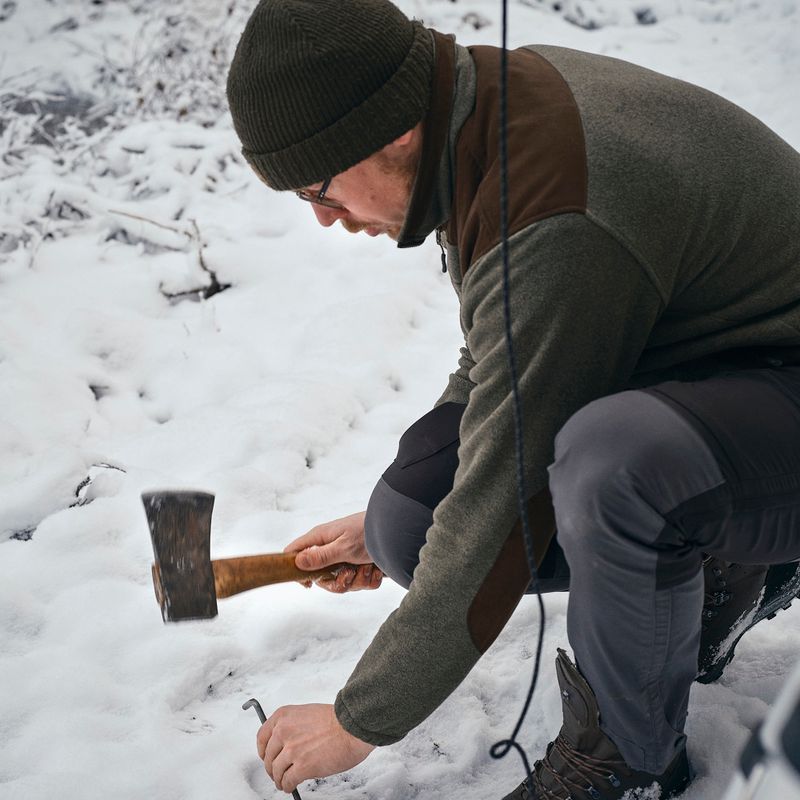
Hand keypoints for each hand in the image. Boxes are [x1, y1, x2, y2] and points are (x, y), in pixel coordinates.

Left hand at [257, 703, 374, 793]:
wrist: (353, 726)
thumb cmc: (338, 719)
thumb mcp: (307, 713)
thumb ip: (293, 726)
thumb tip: (287, 742)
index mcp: (284, 716)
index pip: (262, 736)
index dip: (263, 750)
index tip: (266, 756)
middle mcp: (284, 731)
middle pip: (268, 757)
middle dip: (272, 767)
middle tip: (277, 772)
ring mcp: (292, 750)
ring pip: (276, 771)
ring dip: (279, 779)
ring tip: (284, 782)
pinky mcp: (302, 767)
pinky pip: (287, 781)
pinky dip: (287, 786)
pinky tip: (291, 786)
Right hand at [284, 511, 382, 592]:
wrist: (398, 531)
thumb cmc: (369, 533)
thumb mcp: (342, 547)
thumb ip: (319, 557)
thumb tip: (296, 561)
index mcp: (321, 539)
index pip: (295, 552)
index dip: (296, 570)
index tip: (308, 584)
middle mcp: (331, 548)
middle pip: (322, 577)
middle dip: (339, 581)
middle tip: (350, 572)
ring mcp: (346, 557)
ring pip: (344, 582)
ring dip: (358, 579)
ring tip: (367, 565)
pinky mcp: (361, 563)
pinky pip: (360, 581)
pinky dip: (370, 578)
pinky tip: (376, 568)